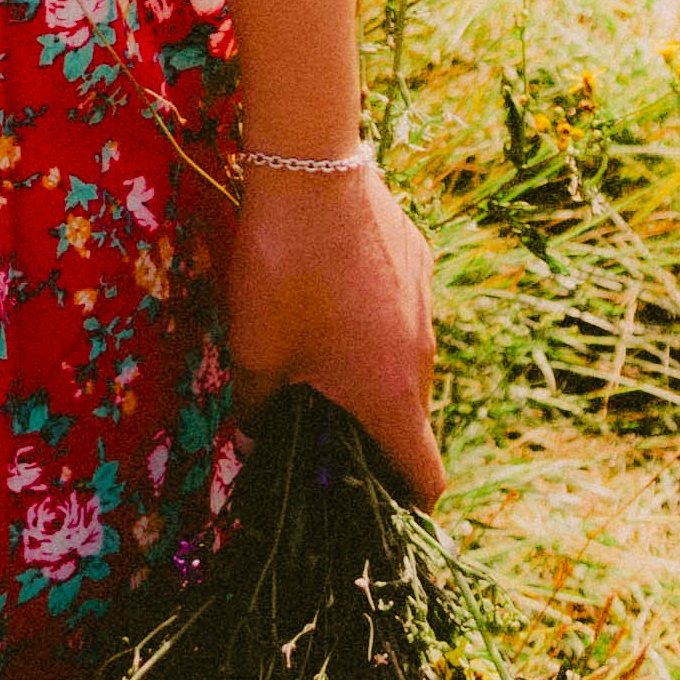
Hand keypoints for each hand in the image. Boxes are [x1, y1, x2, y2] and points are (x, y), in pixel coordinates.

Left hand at [224, 162, 444, 505]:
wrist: (312, 172)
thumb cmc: (283, 276)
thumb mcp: (255, 353)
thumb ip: (257, 409)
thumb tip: (253, 438)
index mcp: (392, 398)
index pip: (427, 478)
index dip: (407, 504)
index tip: (378, 506)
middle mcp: (422, 356)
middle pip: (409, 415)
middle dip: (373, 429)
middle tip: (321, 422)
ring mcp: (425, 301)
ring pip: (404, 355)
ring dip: (372, 366)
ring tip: (318, 348)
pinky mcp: (417, 255)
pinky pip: (400, 304)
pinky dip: (373, 314)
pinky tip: (327, 286)